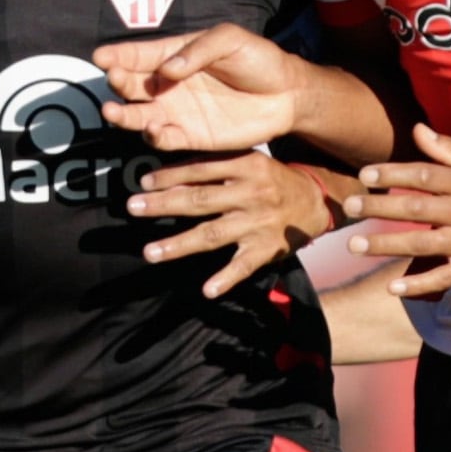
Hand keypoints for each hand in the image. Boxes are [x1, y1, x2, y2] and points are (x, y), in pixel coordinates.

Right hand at [97, 25, 306, 152]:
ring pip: (138, 115)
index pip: (138, 55)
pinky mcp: (189, 136)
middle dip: (117, 83)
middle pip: (131, 85)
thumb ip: (197, 51)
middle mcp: (168, 84)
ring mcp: (176, 112)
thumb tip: (167, 70)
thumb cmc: (258, 59)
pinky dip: (154, 137)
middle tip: (113, 80)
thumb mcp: (229, 40)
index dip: (118, 56)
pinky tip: (154, 131)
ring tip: (113, 112)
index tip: (101, 57)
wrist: (286, 94)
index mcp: (173, 55)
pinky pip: (163, 139)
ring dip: (123, 115)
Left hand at [128, 152, 339, 297]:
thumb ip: (217, 165)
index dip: (170, 176)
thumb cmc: (274, 180)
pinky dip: (226, 279)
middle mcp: (251, 194)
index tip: (144, 183)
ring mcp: (258, 224)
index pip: (201, 170)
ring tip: (151, 252)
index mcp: (246, 167)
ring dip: (179, 244)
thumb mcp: (251, 161)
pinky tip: (207, 290)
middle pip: (200, 201)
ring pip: (213, 235)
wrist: (317, 201)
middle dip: (163, 205)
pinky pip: (243, 266)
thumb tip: (173, 174)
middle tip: (133, 208)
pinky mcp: (268, 249)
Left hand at [346, 126, 450, 295]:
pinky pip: (443, 277)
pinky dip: (418, 284)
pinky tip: (392, 287)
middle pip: (415, 207)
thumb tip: (418, 130)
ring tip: (356, 245)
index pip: (422, 175)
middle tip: (349, 207)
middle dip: (378, 207)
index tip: (364, 176)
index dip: (390, 175)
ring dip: (387, 244)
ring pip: (422, 243)